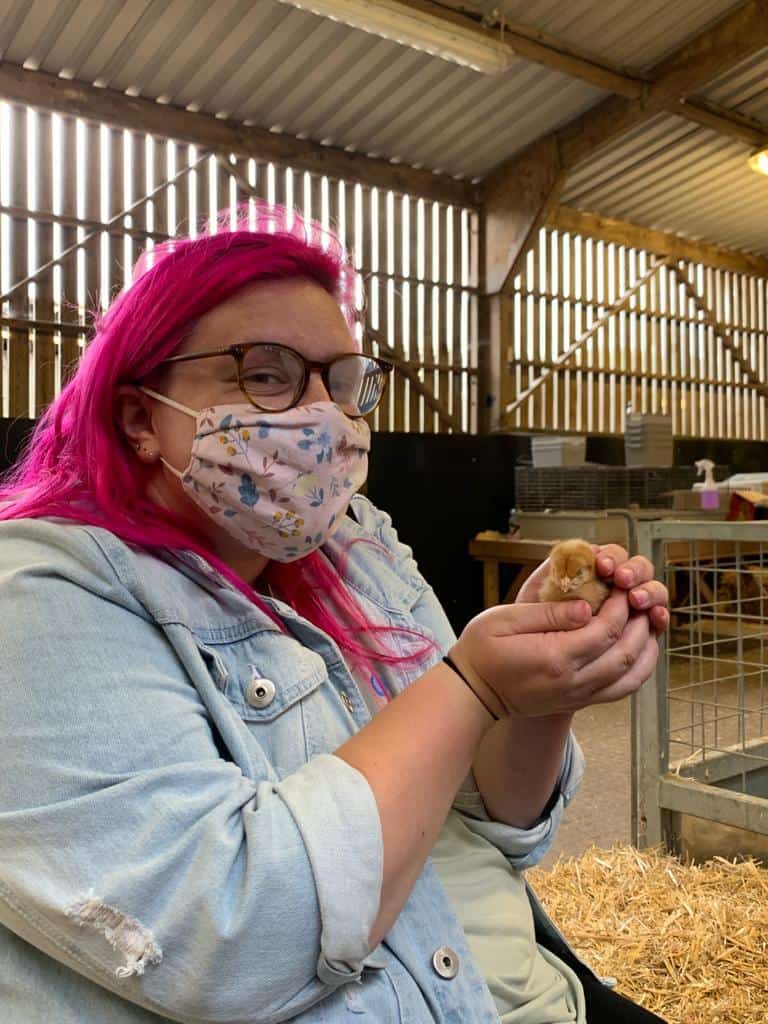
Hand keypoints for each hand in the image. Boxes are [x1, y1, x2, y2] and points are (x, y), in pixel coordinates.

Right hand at [451, 589, 657, 717]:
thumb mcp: (504, 620)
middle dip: (639, 621)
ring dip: (646, 645)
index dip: (620, 605)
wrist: (472, 694)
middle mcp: (573, 681)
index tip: (619, 585)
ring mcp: (578, 695)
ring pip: (631, 674)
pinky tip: (641, 650)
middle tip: (637, 597)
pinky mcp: (579, 702)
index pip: (606, 629)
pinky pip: (622, 690)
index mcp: (555, 657)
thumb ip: (548, 613)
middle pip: (626, 652)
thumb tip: (588, 606)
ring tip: (645, 620)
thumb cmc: (481, 651)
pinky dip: (640, 670)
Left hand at [517, 543, 669, 633]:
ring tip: (636, 599)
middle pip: (639, 569)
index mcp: (593, 571)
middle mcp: (615, 586)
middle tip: (622, 579)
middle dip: (635, 571)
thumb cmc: (532, 622)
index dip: (613, 557)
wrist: (530, 653)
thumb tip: (572, 557)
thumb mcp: (535, 596)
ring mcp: (630, 608)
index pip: (613, 555)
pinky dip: (660, 618)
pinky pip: (657, 622)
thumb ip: (552, 573)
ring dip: (650, 592)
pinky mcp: (639, 632)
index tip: (603, 565)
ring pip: (653, 592)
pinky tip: (655, 618)